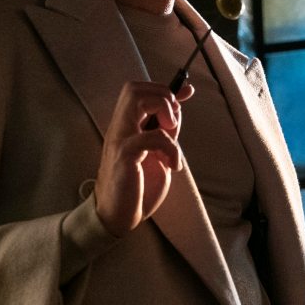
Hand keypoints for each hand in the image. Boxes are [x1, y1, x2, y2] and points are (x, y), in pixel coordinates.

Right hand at [93, 81, 193, 234]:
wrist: (117, 216)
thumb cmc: (138, 186)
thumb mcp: (158, 153)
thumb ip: (167, 130)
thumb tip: (180, 105)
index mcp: (127, 126)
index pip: (138, 90)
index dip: (165, 88)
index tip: (187, 93)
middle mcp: (120, 128)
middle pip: (133, 88)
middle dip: (162, 96)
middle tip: (172, 123)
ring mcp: (120, 139)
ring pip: (136, 100)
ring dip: (164, 112)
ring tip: (173, 136)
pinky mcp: (124, 156)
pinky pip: (151, 136)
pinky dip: (170, 148)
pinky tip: (172, 165)